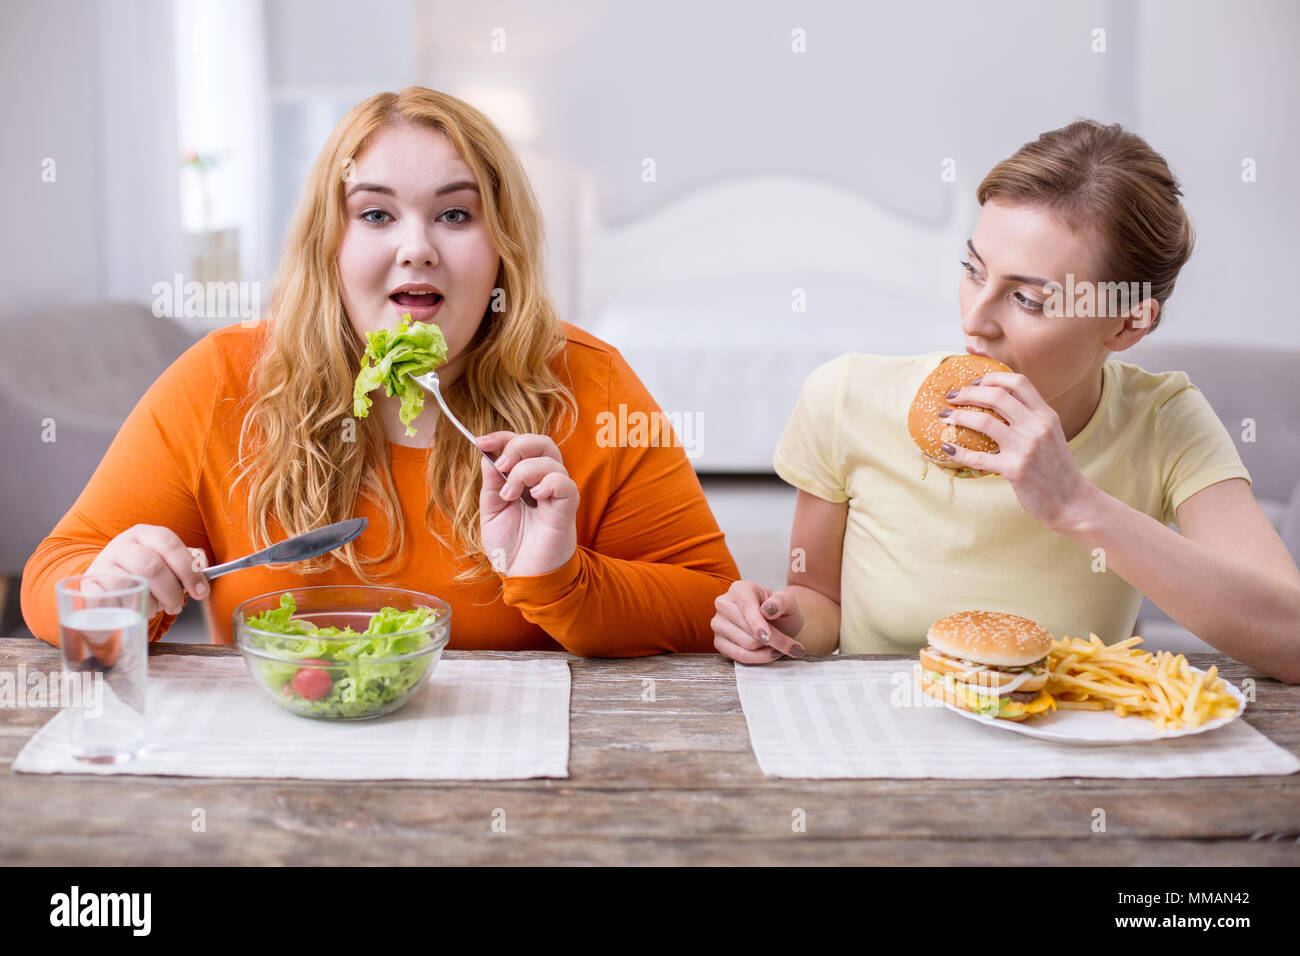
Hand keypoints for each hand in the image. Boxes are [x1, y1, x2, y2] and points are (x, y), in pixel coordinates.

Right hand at [85, 525, 209, 619]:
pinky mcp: (89, 587)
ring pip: (133, 586)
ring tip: (155, 607)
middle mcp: (122, 545)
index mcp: (145, 533)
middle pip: (152, 567)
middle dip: (171, 592)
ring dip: (150, 604)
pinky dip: (128, 610)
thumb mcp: (166, 560)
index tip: (200, 592)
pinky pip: (112, 602)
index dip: (188, 569)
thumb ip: (187, 564)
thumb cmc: (144, 571)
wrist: (105, 579)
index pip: (170, 544)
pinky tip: (134, 611)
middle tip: (176, 605)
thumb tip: (202, 577)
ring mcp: (103, 565)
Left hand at [476, 431, 578, 576]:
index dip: (502, 437)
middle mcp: (543, 480)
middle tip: (501, 465)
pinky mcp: (567, 507)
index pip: (519, 443)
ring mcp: (556, 492)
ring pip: (550, 460)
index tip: (481, 442)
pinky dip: (548, 483)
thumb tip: (487, 456)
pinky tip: (535, 497)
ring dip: (524, 471)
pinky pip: (564, 483)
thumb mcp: (491, 511)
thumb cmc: (511, 545)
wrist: (524, 575)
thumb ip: (491, 484)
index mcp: (524, 478)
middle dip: (517, 445)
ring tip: (510, 494)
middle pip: (541, 442)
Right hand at [711, 581, 806, 662]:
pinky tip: (769, 653)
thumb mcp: (789, 602)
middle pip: (748, 631)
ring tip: (779, 645)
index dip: (757, 624)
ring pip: (745, 646)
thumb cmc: (781, 611)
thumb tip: (768, 609)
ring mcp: (718, 624)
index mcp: (739, 589)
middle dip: (773, 640)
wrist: (778, 623)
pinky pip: (739, 657)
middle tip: (792, 645)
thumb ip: (782, 601)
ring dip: (768, 650)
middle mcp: (724, 604)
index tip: (767, 637)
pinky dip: (759, 658)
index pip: (747, 608)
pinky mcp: (719, 643)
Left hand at [941, 371, 1093, 530]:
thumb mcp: (1050, 435)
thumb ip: (1030, 418)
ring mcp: (1026, 448)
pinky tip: (946, 447)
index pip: (1018, 382)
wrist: (1072, 501)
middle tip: (951, 396)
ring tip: (944, 417)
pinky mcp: (1015, 470)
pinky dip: (958, 452)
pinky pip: (978, 458)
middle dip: (968, 392)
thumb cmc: (1057, 468)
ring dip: (958, 417)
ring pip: (984, 422)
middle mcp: (1037, 427)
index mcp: (1046, 415)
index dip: (992, 377)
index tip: (975, 381)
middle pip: (997, 396)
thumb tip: (998, 404)